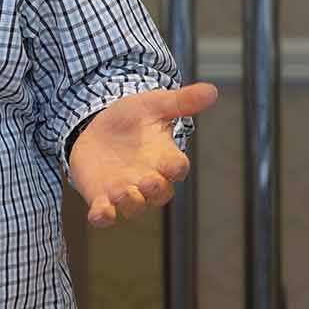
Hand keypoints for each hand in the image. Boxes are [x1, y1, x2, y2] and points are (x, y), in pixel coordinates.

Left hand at [67, 82, 214, 226]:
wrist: (96, 126)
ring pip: (135, 207)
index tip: (172, 165)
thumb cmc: (131, 118)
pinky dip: (103, 217)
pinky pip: (105, 215)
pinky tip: (99, 214)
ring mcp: (125, 191)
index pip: (177, 168)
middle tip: (148, 180)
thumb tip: (212, 90)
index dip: (176, 168)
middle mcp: (148, 179)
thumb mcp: (153, 104)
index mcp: (164, 158)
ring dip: (130, 203)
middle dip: (155, 190)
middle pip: (160, 194)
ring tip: (122, 192)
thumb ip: (181, 101)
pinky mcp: (101, 197)